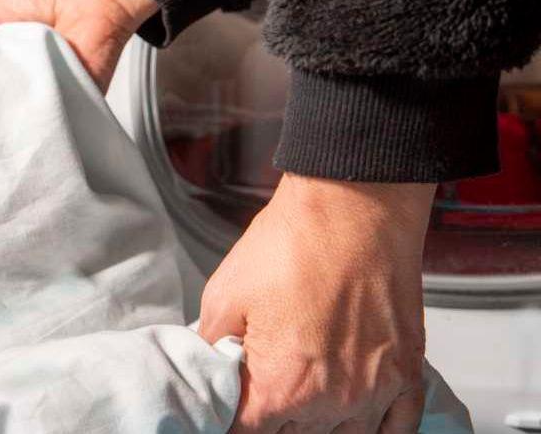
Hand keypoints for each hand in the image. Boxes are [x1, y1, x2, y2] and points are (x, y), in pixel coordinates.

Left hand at [199, 173, 433, 432]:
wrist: (353, 207)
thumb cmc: (295, 243)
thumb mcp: (223, 296)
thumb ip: (214, 347)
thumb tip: (211, 369)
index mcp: (283, 388)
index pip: (247, 433)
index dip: (233, 419)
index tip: (230, 406)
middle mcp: (334, 400)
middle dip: (272, 419)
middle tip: (261, 389)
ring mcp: (376, 391)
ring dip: (318, 425)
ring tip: (301, 395)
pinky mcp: (407, 372)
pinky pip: (397, 426)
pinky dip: (375, 428)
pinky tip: (356, 417)